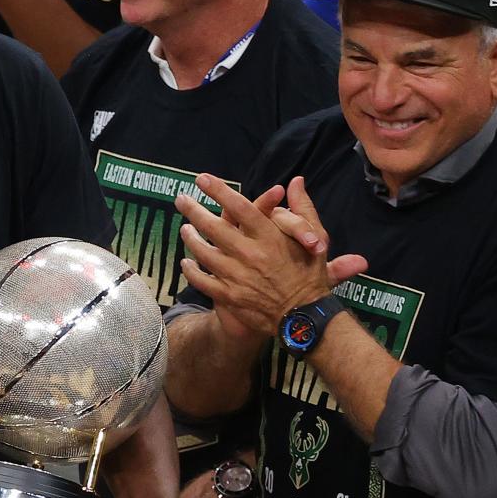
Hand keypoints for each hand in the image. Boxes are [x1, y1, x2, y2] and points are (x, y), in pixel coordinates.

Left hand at [175, 174, 361, 337]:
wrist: (304, 318)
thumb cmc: (310, 275)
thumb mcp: (315, 239)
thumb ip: (303, 208)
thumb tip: (296, 181)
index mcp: (269, 236)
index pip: (239, 207)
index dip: (218, 191)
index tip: (202, 179)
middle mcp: (250, 254)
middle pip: (213, 226)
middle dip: (193, 210)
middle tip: (181, 199)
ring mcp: (237, 276)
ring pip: (203, 252)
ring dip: (190, 238)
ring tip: (184, 229)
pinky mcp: (229, 296)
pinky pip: (202, 280)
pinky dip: (191, 271)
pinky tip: (186, 263)